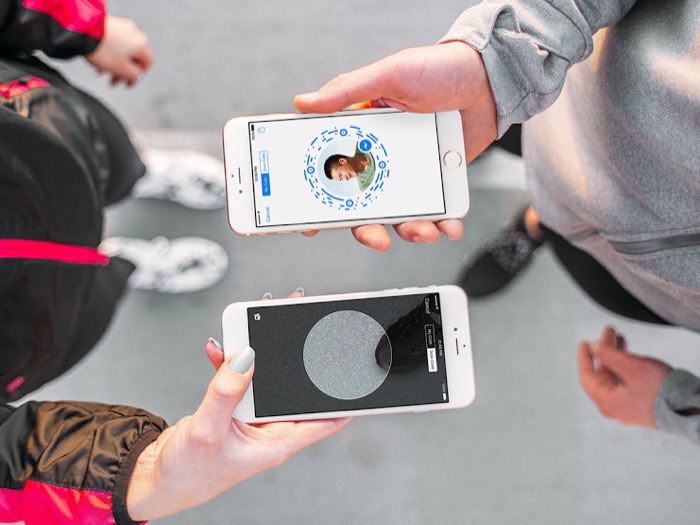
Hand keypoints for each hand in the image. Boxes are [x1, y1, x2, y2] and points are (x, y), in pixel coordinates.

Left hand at [86, 16, 153, 86]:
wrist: (83, 32)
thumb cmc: (102, 49)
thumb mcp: (122, 70)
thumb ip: (134, 76)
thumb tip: (137, 76)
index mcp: (142, 44)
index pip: (148, 63)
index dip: (139, 75)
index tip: (130, 81)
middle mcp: (134, 33)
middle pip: (134, 57)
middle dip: (124, 71)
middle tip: (115, 80)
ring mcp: (122, 27)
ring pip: (123, 51)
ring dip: (115, 63)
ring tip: (104, 71)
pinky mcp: (111, 25)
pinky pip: (114, 43)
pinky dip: (110, 53)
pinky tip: (100, 60)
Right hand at [127, 336, 348, 520]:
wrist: (157, 478)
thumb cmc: (187, 473)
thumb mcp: (207, 431)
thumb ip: (226, 393)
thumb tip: (245, 359)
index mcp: (277, 443)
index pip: (324, 419)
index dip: (344, 397)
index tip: (352, 369)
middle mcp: (269, 429)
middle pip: (297, 389)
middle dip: (301, 359)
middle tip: (303, 325)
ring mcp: (252, 417)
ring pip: (268, 379)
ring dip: (264, 354)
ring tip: (263, 323)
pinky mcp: (233, 408)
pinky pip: (239, 378)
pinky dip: (232, 362)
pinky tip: (223, 348)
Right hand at [293, 42, 495, 250]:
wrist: (489, 78)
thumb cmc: (438, 68)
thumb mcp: (388, 74)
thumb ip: (347, 91)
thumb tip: (303, 102)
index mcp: (361, 135)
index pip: (330, 171)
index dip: (318, 197)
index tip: (309, 222)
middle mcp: (381, 159)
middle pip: (363, 204)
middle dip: (367, 228)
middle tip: (376, 237)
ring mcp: (410, 172)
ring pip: (400, 213)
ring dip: (409, 229)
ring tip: (425, 232)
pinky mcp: (439, 180)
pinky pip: (436, 209)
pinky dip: (442, 223)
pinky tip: (449, 226)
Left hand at [577, 325, 671, 428]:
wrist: (690, 410)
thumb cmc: (662, 391)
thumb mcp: (631, 367)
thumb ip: (609, 355)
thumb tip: (594, 347)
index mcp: (606, 401)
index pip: (587, 376)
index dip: (584, 357)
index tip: (584, 343)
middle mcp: (614, 406)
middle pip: (603, 373)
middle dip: (605, 350)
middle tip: (609, 332)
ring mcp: (627, 406)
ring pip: (616, 376)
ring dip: (616, 355)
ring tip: (620, 337)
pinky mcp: (641, 404)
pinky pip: (626, 381)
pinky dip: (626, 365)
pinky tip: (631, 354)